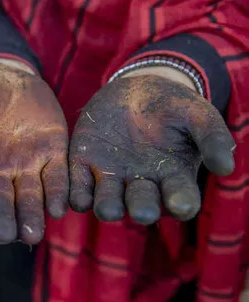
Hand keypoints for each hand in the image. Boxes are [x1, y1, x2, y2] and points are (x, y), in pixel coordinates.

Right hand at [0, 59, 68, 243]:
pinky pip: (57, 179)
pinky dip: (58, 194)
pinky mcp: (52, 156)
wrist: (8, 73)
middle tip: (5, 235)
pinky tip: (59, 208)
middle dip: (2, 220)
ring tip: (32, 234)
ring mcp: (26, 166)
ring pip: (29, 199)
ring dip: (30, 217)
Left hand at [69, 73, 234, 224]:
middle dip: (142, 209)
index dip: (181, 203)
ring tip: (108, 209)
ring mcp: (111, 179)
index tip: (182, 204)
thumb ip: (213, 137)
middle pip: (142, 205)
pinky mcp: (84, 168)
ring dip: (107, 208)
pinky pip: (79, 188)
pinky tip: (75, 200)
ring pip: (108, 203)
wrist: (134, 90)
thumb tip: (226, 167)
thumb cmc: (172, 106)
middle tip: (142, 211)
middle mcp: (142, 186)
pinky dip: (76, 195)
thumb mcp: (197, 114)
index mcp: (173, 178)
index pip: (180, 198)